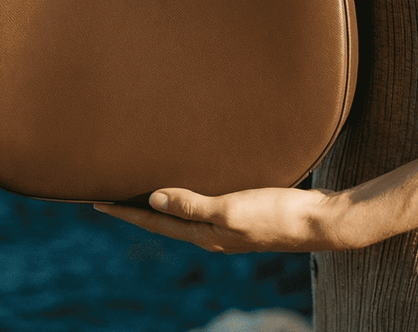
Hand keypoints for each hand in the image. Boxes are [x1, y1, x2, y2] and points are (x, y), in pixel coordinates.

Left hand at [93, 185, 354, 252]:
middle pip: (165, 220)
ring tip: (144, 187)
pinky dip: (190, 196)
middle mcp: (213, 233)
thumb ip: (194, 205)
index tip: (96, 202)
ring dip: (163, 203)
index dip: (125, 213)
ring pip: (186, 214)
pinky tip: (195, 184)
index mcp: (205, 234)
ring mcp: (231, 225)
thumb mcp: (232, 209)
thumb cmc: (278, 214)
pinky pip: (207, 205)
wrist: (321, 221)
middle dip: (137, 209)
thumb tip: (154, 199)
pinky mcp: (247, 213)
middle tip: (112, 192)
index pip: (155, 222)